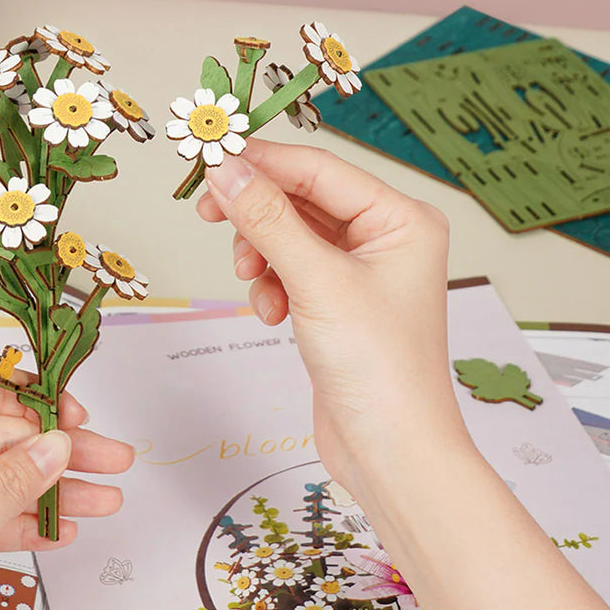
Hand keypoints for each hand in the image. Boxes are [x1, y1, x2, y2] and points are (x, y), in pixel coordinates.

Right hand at [201, 139, 609, 609]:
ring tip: (255, 280)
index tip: (212, 155)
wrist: (390, 454)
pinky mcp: (335, 300)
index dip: (262, 161)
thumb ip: (267, 219)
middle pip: (300, 198)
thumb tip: (227, 170)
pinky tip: (273, 313)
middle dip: (256, 212)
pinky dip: (270, 284)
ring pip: (288, 233)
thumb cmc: (382, 372)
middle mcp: (383, 238)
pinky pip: (287, 268)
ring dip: (260, 253)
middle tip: (209, 209)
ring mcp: (358, 270)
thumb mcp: (317, 281)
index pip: (318, 169)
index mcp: (400, 219)